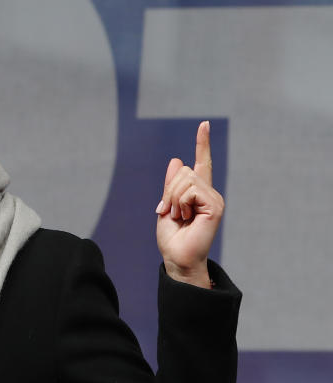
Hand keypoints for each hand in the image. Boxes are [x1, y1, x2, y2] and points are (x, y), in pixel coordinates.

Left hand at [155, 121, 223, 287]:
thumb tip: (176, 160)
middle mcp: (210, 193)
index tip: (204, 124)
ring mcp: (214, 199)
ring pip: (186, 179)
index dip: (202, 143)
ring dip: (172, 199)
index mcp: (198, 193)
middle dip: (169, 191)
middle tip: (169, 212)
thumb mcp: (166, 206)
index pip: (202, 163)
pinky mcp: (215, 206)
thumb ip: (171, 185)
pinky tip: (185, 217)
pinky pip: (191, 190)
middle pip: (184, 171)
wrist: (177, 258)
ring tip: (177, 216)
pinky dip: (180, 203)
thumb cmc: (172, 238)